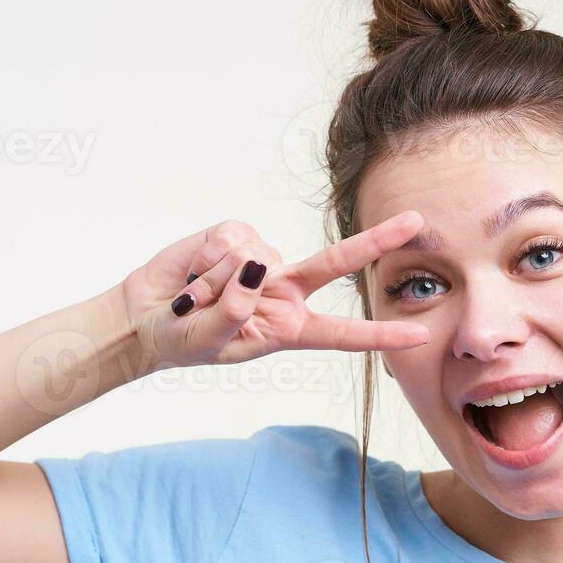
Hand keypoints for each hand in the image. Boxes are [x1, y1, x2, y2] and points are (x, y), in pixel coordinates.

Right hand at [121, 211, 430, 369]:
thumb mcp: (208, 340)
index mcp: (288, 328)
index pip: (342, 333)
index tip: (419, 336)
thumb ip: (235, 310)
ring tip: (195, 299)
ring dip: (215, 280)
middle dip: (376, 242)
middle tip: (417, 222)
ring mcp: (262, 261)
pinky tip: (193, 273)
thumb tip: (257, 265)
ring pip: (256, 255)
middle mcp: (283, 291)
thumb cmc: (180, 340)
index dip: (380, 335)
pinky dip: (206, 259)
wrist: (143, 317)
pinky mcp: (235, 237)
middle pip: (336, 263)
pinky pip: (230, 239)